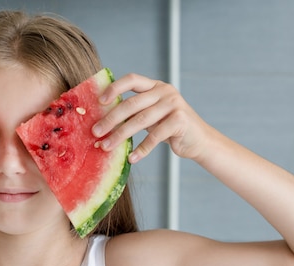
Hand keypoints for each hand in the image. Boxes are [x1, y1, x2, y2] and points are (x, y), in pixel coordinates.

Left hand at [92, 73, 212, 163]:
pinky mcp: (180, 120)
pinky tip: (132, 158)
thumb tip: (101, 123)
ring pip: (140, 120)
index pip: (132, 79)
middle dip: (110, 119)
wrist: (197, 140)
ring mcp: (173, 104)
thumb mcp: (150, 116)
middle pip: (131, 104)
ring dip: (120, 135)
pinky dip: (142, 149)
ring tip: (106, 147)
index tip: (100, 101)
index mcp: (154, 86)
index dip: (115, 88)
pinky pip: (155, 136)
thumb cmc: (168, 128)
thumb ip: (133, 113)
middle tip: (96, 132)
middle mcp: (164, 91)